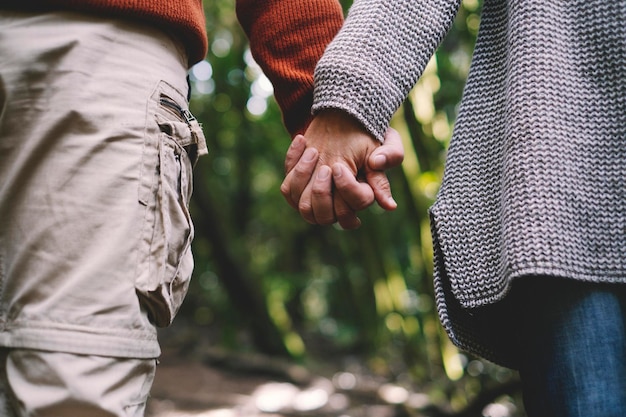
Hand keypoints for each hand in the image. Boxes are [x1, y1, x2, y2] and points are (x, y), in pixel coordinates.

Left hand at [281, 110, 403, 228]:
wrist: (341, 118)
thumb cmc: (367, 133)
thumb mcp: (387, 141)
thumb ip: (391, 163)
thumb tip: (389, 205)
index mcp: (359, 198)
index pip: (351, 210)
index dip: (345, 190)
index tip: (339, 166)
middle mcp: (336, 204)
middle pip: (324, 217)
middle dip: (321, 192)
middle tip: (327, 166)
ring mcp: (314, 199)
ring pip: (303, 207)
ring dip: (304, 178)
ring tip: (313, 151)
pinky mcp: (297, 187)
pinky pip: (287, 188)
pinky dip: (293, 163)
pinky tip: (303, 140)